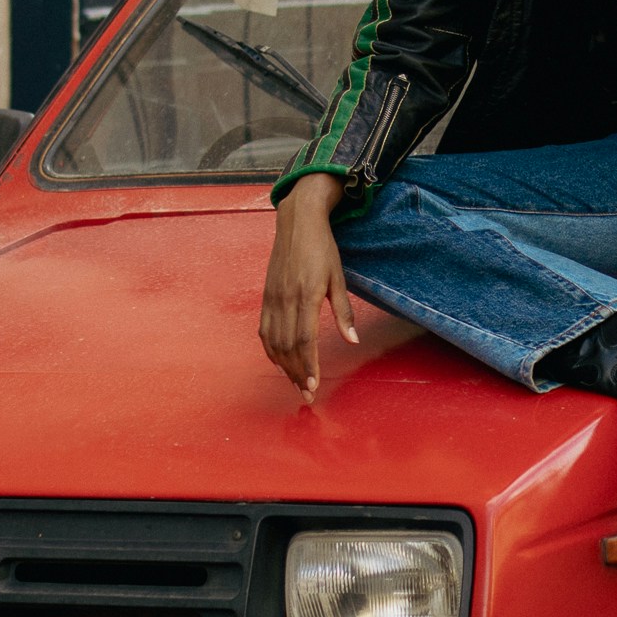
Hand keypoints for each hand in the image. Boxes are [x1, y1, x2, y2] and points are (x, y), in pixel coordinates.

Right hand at [260, 176, 356, 400]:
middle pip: (288, 347)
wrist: (298, 222)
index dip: (309, 366)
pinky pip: (264, 330)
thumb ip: (344, 312)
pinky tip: (279, 362)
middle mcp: (286, 299)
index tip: (313, 387)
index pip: (305, 341)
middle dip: (297, 374)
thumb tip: (353, 340)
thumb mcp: (339, 278)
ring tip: (295, 383)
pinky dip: (270, 350)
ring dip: (284, 366)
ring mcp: (272, 298)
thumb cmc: (323, 249)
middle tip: (307, 394)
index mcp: (307, 295)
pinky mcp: (266, 296)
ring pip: (274, 342)